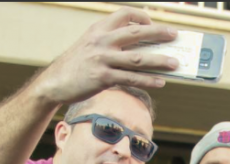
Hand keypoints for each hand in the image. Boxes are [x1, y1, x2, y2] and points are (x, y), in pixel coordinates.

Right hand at [36, 8, 178, 106]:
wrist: (54, 82)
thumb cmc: (76, 64)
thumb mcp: (90, 44)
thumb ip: (110, 41)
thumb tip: (142, 48)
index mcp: (99, 29)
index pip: (124, 14)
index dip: (141, 16)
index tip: (152, 23)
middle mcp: (101, 41)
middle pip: (136, 33)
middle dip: (158, 33)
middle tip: (175, 35)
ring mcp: (102, 59)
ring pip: (137, 58)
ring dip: (159, 60)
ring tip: (174, 63)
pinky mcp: (102, 78)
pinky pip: (131, 79)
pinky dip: (148, 80)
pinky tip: (160, 82)